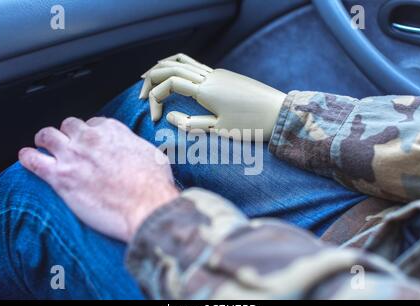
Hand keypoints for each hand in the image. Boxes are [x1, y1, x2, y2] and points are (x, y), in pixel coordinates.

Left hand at [18, 117, 178, 241]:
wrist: (147, 205)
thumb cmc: (154, 184)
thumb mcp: (152, 154)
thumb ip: (135, 147)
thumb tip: (135, 152)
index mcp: (112, 129)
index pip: (93, 123)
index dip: (91, 134)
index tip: (92, 144)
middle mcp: (90, 137)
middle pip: (68, 125)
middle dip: (68, 135)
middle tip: (70, 147)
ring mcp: (73, 155)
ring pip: (47, 136)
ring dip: (45, 141)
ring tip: (45, 148)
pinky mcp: (60, 176)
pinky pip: (33, 160)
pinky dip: (27, 157)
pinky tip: (27, 158)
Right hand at [140, 53, 286, 140]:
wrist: (280, 112)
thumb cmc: (251, 125)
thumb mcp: (219, 129)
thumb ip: (191, 123)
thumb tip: (170, 117)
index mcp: (205, 89)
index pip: (169, 84)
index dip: (155, 99)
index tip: (154, 119)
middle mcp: (209, 76)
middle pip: (171, 67)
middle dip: (151, 79)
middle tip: (140, 93)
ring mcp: (217, 73)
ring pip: (183, 61)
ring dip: (163, 67)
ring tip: (150, 76)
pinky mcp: (224, 75)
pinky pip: (196, 65)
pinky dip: (179, 67)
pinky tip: (176, 77)